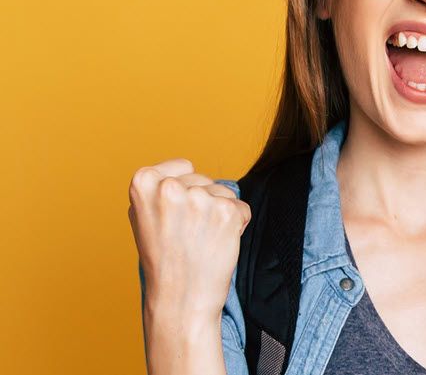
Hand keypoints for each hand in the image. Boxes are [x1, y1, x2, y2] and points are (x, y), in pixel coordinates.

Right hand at [128, 158, 250, 321]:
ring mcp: (200, 199)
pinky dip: (236, 225)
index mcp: (143, 182)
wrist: (180, 300)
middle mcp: (170, 187)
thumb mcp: (143, 216)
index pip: (184, 166)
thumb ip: (159, 188)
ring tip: (201, 241)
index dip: (185, 190)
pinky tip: (217, 245)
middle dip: (202, 203)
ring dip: (219, 214)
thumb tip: (183, 167)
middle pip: (205, 180)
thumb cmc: (162, 259)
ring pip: (224, 193)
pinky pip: (241, 208)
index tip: (173, 215)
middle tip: (186, 235)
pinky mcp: (226, 212)